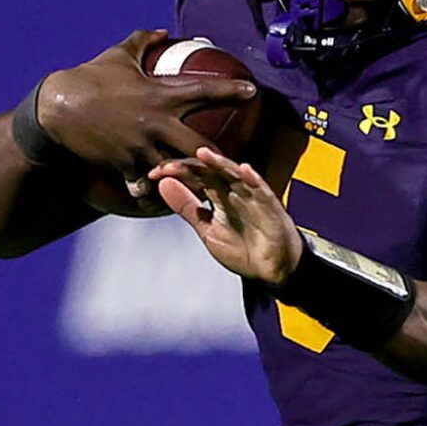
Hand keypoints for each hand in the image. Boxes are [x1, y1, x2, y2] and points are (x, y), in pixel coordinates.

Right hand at [35, 31, 260, 191]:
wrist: (56, 106)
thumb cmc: (89, 78)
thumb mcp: (117, 56)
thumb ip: (142, 42)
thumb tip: (161, 30)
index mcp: (161, 95)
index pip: (205, 91)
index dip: (231, 91)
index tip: (254, 92)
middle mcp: (156, 122)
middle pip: (200, 146)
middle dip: (221, 158)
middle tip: (240, 168)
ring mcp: (141, 146)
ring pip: (176, 171)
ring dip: (191, 183)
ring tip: (209, 195)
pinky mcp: (125, 164)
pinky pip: (146, 186)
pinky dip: (154, 195)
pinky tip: (162, 203)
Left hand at [149, 148, 298, 284]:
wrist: (272, 271)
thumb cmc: (244, 249)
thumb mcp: (207, 230)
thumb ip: (187, 208)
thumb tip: (163, 184)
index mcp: (218, 196)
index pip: (195, 176)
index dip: (175, 172)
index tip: (154, 174)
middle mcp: (234, 192)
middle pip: (211, 171)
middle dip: (190, 167)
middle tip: (168, 166)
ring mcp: (253, 198)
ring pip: (235, 175)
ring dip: (221, 164)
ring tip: (204, 154)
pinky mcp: (271, 208)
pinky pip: (263, 191)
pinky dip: (254, 180)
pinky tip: (244, 170)